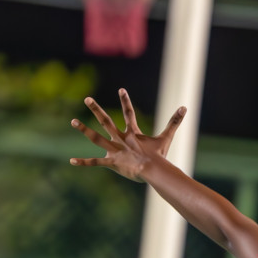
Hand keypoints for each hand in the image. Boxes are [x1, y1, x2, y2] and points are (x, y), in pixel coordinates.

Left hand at [69, 89, 186, 181]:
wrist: (153, 169)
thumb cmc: (160, 155)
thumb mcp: (167, 137)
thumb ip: (175, 122)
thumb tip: (185, 107)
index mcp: (132, 133)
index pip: (129, 113)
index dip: (126, 101)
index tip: (121, 89)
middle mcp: (120, 139)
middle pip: (106, 121)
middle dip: (96, 109)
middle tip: (87, 99)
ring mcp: (114, 150)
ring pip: (96, 138)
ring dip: (84, 129)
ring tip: (72, 121)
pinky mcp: (112, 162)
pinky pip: (96, 162)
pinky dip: (84, 162)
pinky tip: (71, 161)